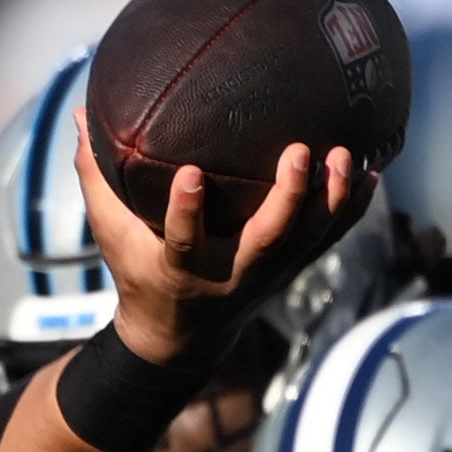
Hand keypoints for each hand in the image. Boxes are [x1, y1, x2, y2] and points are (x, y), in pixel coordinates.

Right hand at [76, 123, 372, 367]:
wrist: (180, 337)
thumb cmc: (140, 272)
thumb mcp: (112, 235)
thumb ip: (98, 178)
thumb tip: (81, 114)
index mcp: (182, 269)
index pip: (183, 242)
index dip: (187, 212)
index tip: (190, 174)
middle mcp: (232, 274)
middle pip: (268, 241)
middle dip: (288, 199)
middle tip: (299, 152)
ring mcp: (267, 274)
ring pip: (308, 240)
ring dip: (330, 200)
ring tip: (346, 155)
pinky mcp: (290, 270)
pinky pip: (328, 239)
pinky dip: (350, 209)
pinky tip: (370, 173)